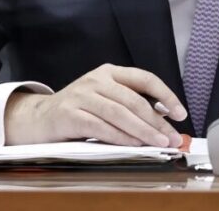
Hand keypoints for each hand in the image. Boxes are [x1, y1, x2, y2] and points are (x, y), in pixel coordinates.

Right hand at [4, 64, 187, 147]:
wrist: (38, 118)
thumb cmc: (79, 110)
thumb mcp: (105, 98)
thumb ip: (129, 104)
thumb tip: (164, 121)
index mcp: (110, 72)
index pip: (144, 78)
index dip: (165, 95)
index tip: (180, 113)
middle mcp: (96, 79)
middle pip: (134, 100)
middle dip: (157, 121)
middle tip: (172, 136)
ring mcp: (81, 95)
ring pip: (119, 113)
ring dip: (142, 131)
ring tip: (158, 143)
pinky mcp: (69, 113)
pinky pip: (100, 127)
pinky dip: (119, 137)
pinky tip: (133, 145)